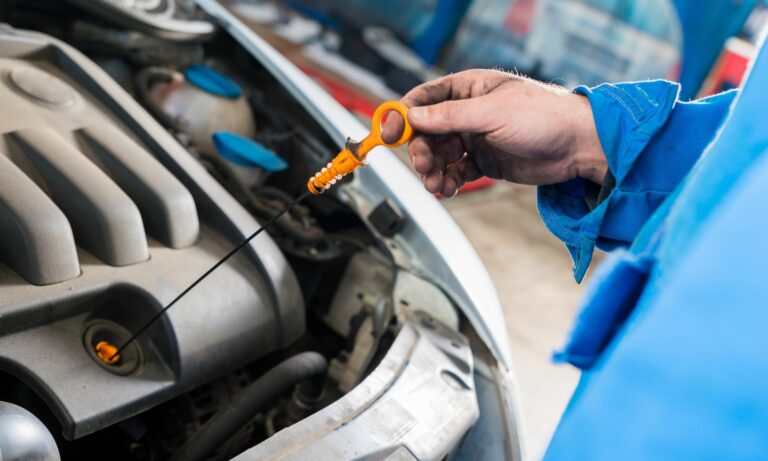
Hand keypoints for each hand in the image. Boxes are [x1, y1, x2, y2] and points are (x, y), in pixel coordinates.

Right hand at [382, 69, 606, 196]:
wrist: (578, 146)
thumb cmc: (544, 116)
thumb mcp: (492, 113)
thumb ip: (450, 116)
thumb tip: (413, 116)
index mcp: (467, 89)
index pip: (423, 99)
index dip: (402, 116)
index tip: (388, 133)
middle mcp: (467, 113)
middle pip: (426, 132)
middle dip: (420, 152)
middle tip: (424, 167)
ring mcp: (475, 138)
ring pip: (439, 156)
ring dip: (433, 172)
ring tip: (438, 186)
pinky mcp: (484, 162)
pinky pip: (456, 172)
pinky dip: (449, 182)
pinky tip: (449, 189)